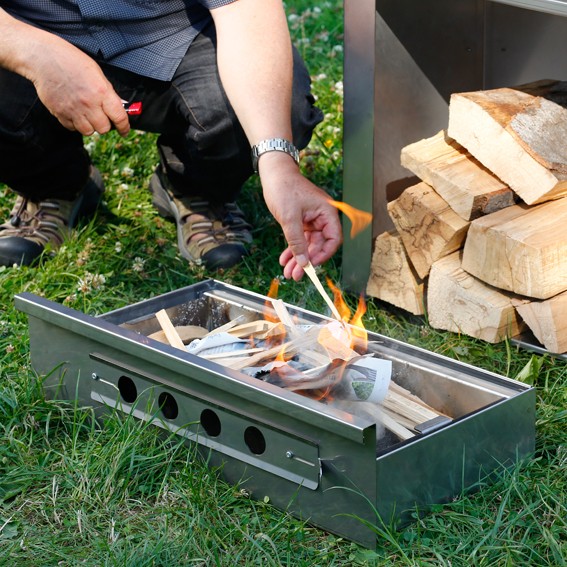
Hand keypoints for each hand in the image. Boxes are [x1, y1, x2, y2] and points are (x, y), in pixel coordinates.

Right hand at [26, 33, 129, 136]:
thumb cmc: (71, 61)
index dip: (124, 127)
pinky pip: (72, 128)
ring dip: (90, 126)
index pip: (119, 117)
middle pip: (103, 129)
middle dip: (105, 124)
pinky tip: (74, 112)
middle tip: (101, 116)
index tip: (124, 131)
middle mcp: (88, 104)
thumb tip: (119, 107)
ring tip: (87, 114)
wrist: (43, 58)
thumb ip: (108, 92)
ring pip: (88, 131)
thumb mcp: (97, 73)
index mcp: (101, 92)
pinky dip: (75, 124)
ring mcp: (73, 110)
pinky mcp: (60, 113)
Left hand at [259, 153, 341, 280]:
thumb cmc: (284, 189)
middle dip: (306, 260)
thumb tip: (303, 262)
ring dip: (298, 258)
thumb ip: (297, 241)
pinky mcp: (302, 221)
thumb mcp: (289, 218)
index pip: (333, 239)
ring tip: (288, 272)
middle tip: (295, 275)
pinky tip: (284, 259)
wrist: (273, 174)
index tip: (311, 265)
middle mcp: (322, 217)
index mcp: (326, 212)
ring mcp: (312, 220)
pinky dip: (293, 249)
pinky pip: (300, 239)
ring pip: (308, 245)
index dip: (324, 254)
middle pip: (319, 245)